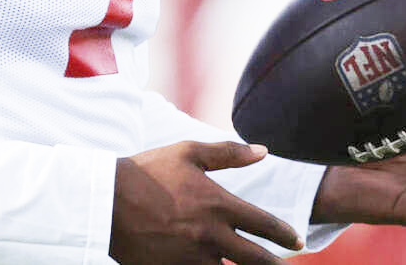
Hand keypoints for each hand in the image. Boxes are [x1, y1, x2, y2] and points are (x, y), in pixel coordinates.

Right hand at [109, 140, 304, 264]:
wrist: (107, 201)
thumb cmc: (148, 171)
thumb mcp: (188, 152)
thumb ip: (228, 153)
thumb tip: (263, 152)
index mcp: (217, 204)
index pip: (263, 224)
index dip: (285, 235)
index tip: (298, 242)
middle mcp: (211, 236)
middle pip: (256, 260)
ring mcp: (193, 259)